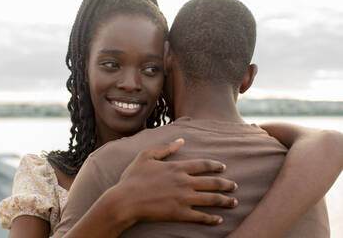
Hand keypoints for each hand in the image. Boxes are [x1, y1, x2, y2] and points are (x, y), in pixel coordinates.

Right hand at [117, 138, 237, 224]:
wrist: (125, 200)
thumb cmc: (133, 178)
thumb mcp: (146, 156)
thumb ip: (165, 148)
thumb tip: (181, 140)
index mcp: (177, 167)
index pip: (203, 165)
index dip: (216, 166)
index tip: (223, 168)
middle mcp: (184, 182)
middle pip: (212, 183)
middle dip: (227, 184)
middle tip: (235, 186)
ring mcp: (183, 198)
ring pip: (211, 199)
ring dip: (225, 201)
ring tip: (234, 202)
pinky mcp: (180, 213)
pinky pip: (201, 217)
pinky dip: (212, 218)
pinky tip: (219, 219)